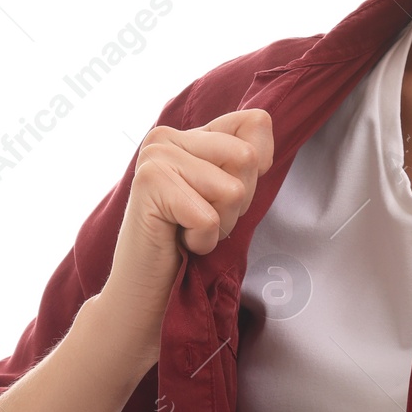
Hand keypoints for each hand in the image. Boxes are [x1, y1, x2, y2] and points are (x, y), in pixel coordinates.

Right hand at [106, 109, 273, 359]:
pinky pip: (209, 216)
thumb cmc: (190, 241)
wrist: (149, 289)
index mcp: (188, 133)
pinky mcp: (149, 184)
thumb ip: (245, 155)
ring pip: (231, 189)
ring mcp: (154, 157)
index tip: (225, 193)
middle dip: (238, 201)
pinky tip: (180, 242)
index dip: (258, 166)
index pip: (256, 121)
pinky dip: (203, 240)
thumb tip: (262, 127)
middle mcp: (166, 136)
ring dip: (220, 223)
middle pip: (247, 158)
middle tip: (202, 217)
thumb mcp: (228, 192)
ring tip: (189, 229)